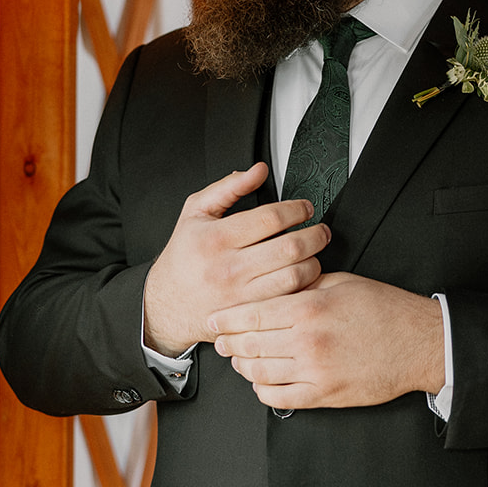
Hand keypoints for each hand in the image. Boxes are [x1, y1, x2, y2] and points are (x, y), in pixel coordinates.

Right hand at [143, 163, 329, 353]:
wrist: (167, 303)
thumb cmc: (184, 255)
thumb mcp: (196, 212)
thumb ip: (229, 187)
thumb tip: (259, 170)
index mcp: (217, 238)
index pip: (271, 218)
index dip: (296, 209)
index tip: (305, 208)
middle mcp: (229, 268)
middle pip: (289, 248)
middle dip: (315, 235)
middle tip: (321, 230)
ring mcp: (241, 296)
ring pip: (295, 277)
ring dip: (314, 261)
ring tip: (313, 253)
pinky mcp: (249, 316)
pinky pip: (289, 302)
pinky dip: (304, 288)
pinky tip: (303, 278)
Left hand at [208, 272, 445, 410]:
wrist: (419, 342)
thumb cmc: (385, 310)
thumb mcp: (341, 283)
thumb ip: (303, 286)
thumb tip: (273, 287)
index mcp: (308, 309)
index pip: (251, 314)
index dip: (226, 318)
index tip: (214, 319)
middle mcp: (307, 341)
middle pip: (249, 344)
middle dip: (228, 342)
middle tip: (221, 340)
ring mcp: (314, 371)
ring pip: (259, 373)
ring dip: (243, 367)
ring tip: (240, 359)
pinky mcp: (325, 395)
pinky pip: (279, 398)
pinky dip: (263, 390)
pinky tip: (263, 381)